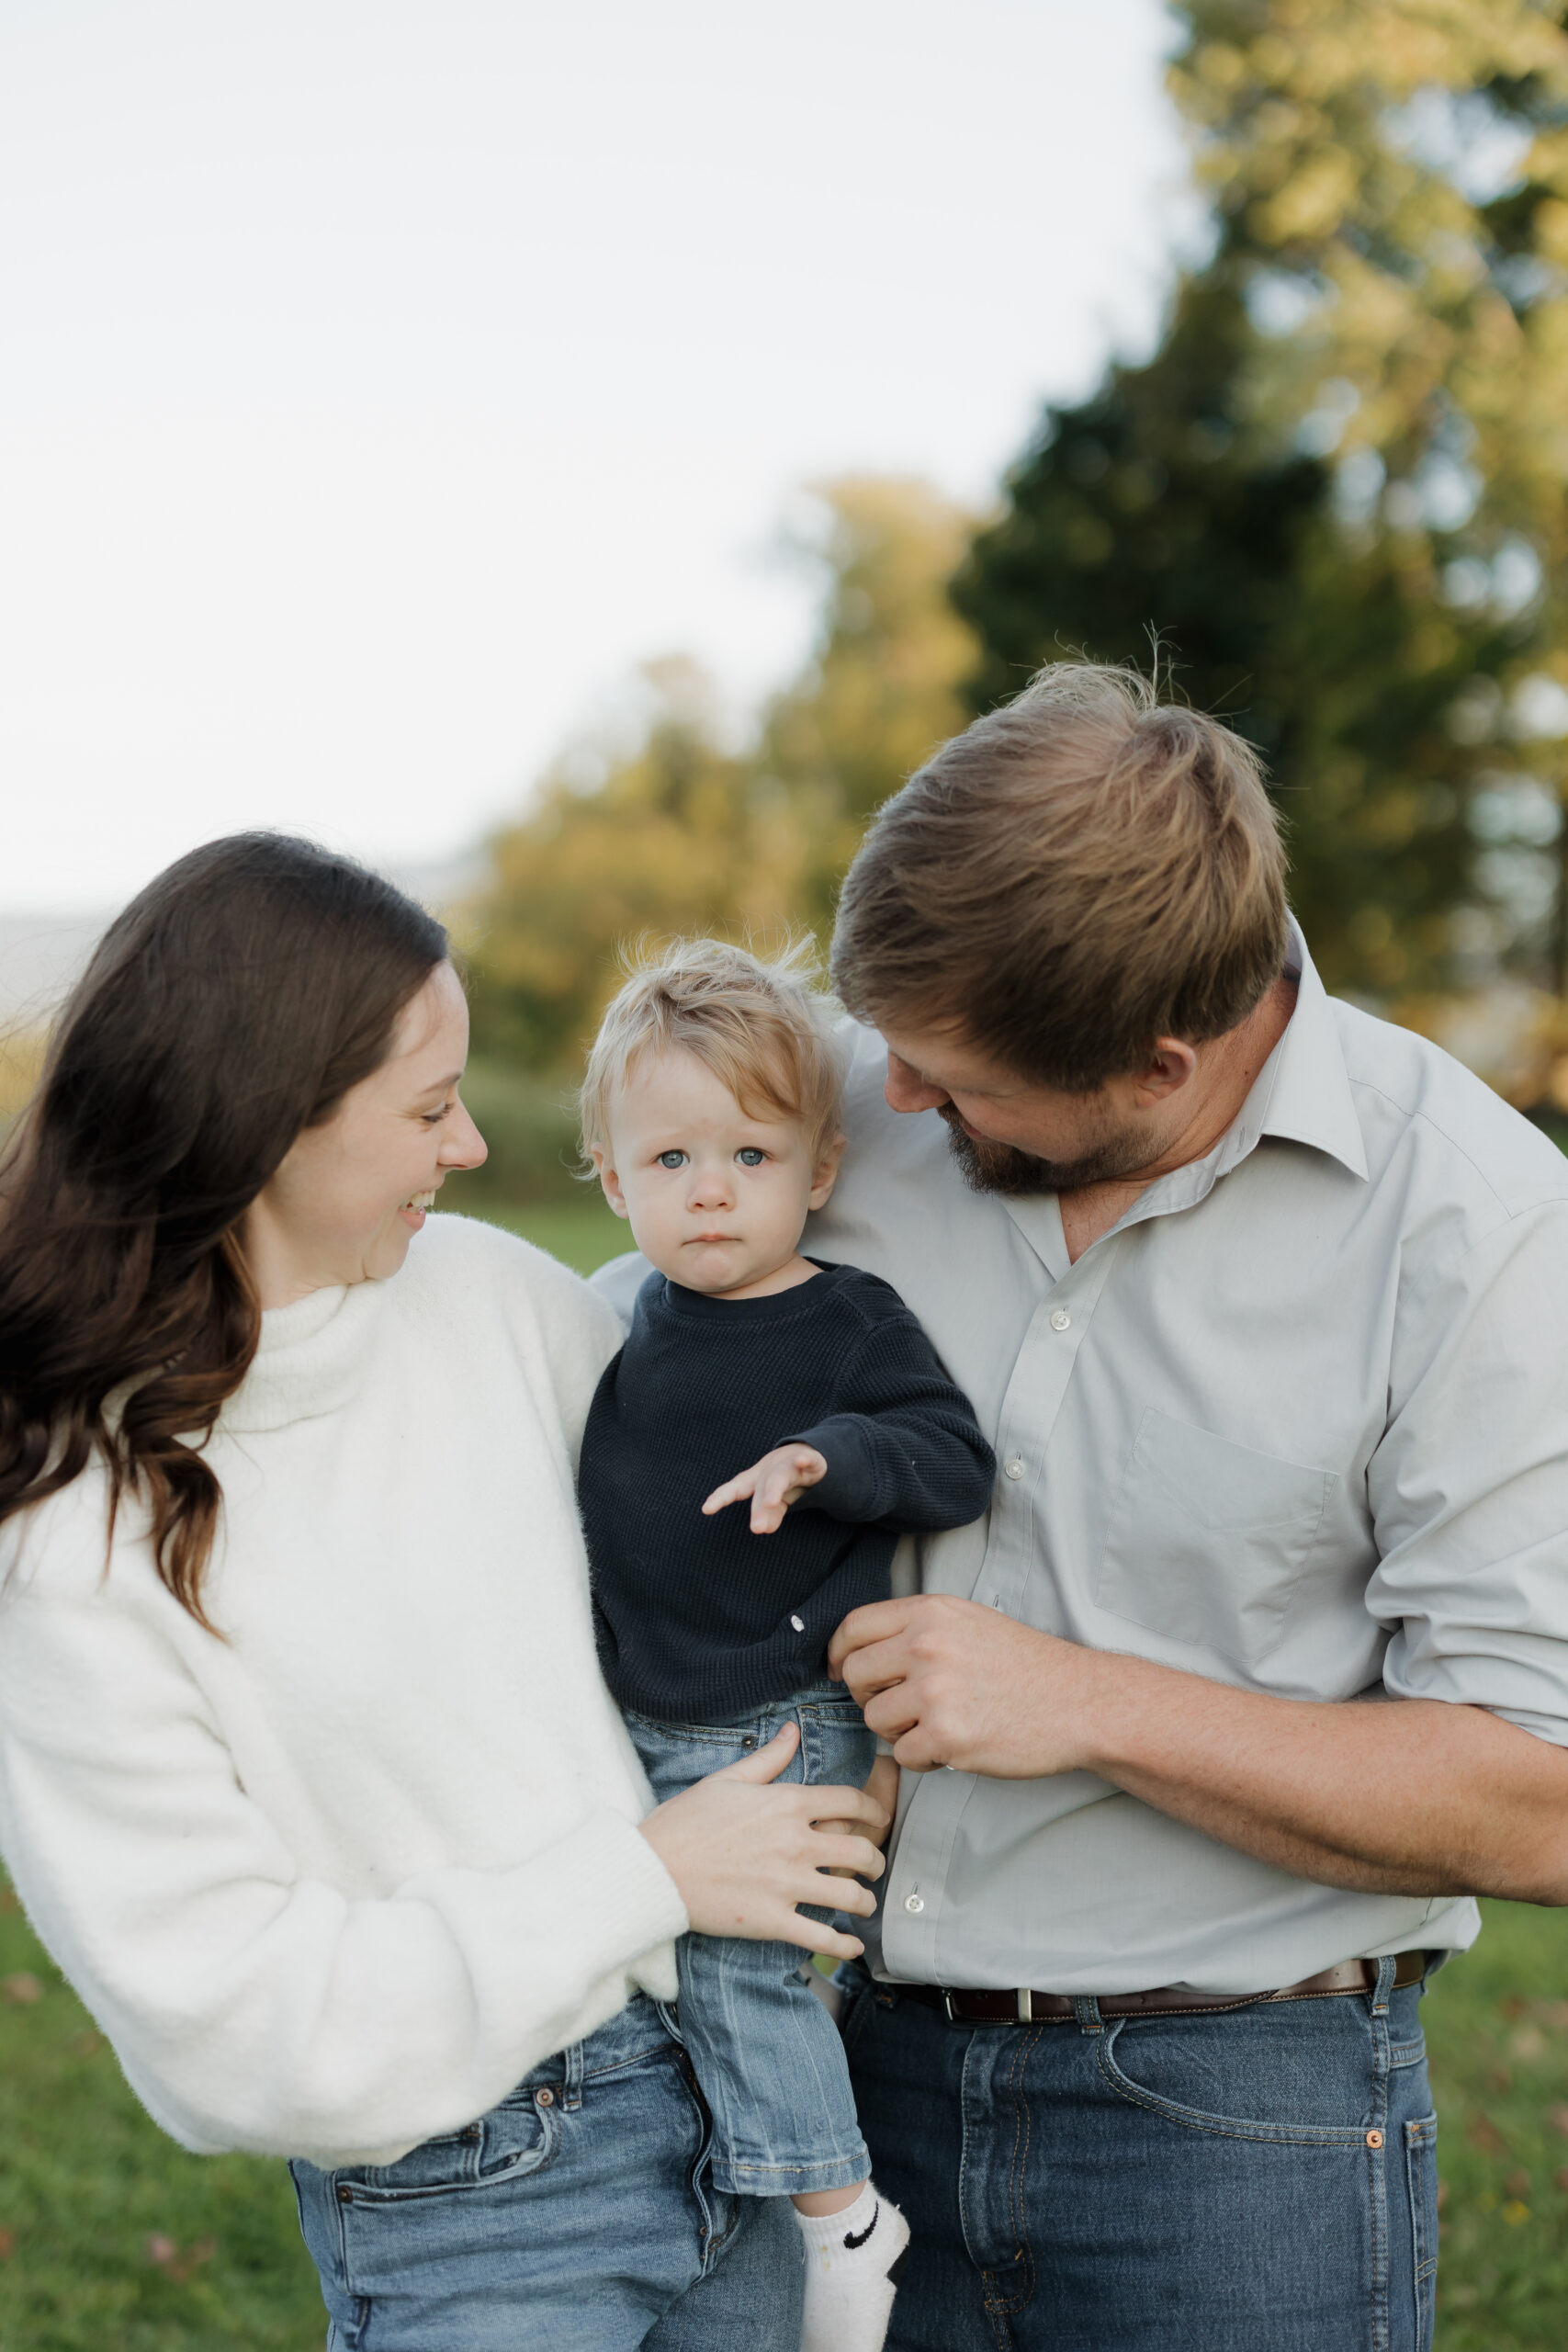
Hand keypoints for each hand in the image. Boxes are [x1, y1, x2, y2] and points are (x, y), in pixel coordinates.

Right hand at [637, 1722, 890, 1959]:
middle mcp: (795, 1842)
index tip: (879, 1819)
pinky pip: (822, 1937)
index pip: (851, 1802)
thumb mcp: (727, 1779)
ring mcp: (786, 1884)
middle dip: (876, 1861)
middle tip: (875, 1866)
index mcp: (788, 1803)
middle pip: (861, 1851)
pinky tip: (852, 1945)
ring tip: (863, 1903)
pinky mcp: (772, 1921)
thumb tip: (793, 1730)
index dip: (874, 1811)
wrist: (654, 1868)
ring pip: (850, 1895)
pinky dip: (844, 1945)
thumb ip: (768, 1758)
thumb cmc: (686, 1820)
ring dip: (864, 1901)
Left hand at [703, 1444, 827, 1533]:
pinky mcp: (813, 1461)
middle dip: (759, 1507)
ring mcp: (791, 1463)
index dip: (721, 1497)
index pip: (736, 1489)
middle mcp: (771, 1469)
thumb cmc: (786, 1480)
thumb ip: (770, 1514)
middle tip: (757, 1528)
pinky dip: (805, 1460)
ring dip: (774, 1487)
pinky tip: (802, 1460)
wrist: (811, 1454)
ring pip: (780, 1474)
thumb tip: (761, 1529)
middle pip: (761, 1486)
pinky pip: (809, 1460)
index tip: (706, 1509)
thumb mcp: (776, 1500)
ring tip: (771, 1502)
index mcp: (757, 1479)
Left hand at [827, 1593, 1108, 1776]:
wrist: (1079, 1702)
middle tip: (900, 1706)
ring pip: (874, 1719)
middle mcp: (927, 1646)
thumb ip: (916, 1628)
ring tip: (937, 1724)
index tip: (842, 1671)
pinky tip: (952, 1746)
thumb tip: (858, 1651)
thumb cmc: (1025, 1665)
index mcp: (930, 1613)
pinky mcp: (948, 1737)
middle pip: (855, 1675)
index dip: (839, 1654)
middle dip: (869, 1696)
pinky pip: (902, 1754)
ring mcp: (935, 1692)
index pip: (853, 1627)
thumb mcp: (968, 1621)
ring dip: (898, 1730)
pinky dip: (922, 1758)